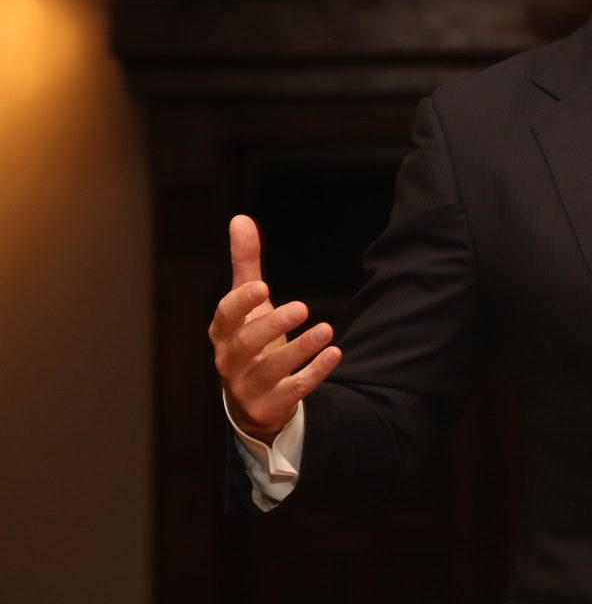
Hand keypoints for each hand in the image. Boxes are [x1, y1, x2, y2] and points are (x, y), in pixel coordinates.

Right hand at [208, 215, 341, 443]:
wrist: (254, 396)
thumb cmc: (251, 338)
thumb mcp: (248, 303)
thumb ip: (246, 264)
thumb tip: (240, 218)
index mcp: (223, 332)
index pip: (225, 316)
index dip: (241, 303)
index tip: (263, 287)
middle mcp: (230, 361)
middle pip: (245, 345)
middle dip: (272, 326)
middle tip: (302, 307)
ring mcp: (247, 387)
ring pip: (270, 371)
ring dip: (300, 350)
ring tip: (327, 329)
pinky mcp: (269, 406)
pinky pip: (293, 391)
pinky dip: (314, 374)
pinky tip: (335, 354)